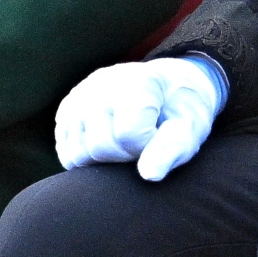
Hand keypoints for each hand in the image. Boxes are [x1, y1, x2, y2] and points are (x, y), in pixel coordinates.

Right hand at [52, 56, 224, 181]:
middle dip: (125, 157)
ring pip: (77, 154)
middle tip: (142, 144)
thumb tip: (149, 175)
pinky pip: (66, 153)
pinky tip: (108, 146)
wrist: (168, 85)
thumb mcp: (191, 126)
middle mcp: (100, 84)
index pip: (128, 135)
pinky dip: (86, 159)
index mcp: (135, 82)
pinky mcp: (66, 110)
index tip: (158, 136)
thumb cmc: (180, 109)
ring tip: (125, 143)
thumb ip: (173, 149)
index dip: (147, 148)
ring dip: (104, 161)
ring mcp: (79, 96)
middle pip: (99, 147)